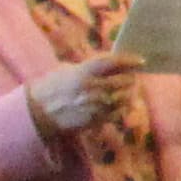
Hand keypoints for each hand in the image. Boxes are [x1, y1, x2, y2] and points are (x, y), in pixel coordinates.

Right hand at [32, 54, 146, 132]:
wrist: (39, 111)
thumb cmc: (53, 86)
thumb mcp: (68, 69)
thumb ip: (90, 66)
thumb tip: (113, 63)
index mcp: (83, 73)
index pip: (112, 63)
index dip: (129, 60)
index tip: (141, 60)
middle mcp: (92, 89)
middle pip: (124, 80)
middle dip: (131, 77)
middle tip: (132, 75)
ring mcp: (96, 106)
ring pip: (126, 97)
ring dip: (130, 92)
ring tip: (127, 89)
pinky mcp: (97, 120)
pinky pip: (120, 112)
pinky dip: (124, 106)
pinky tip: (120, 103)